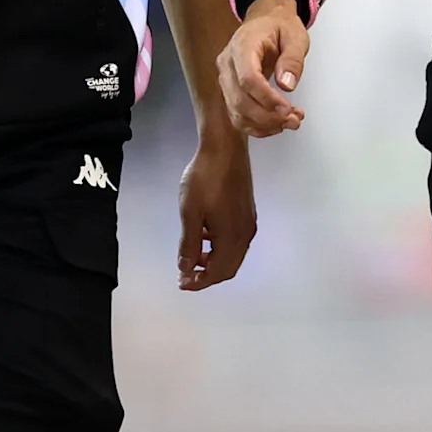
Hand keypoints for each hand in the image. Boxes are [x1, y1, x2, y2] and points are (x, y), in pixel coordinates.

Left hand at [177, 138, 255, 289]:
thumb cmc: (205, 178)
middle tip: (186, 274)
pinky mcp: (247, 212)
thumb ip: (189, 244)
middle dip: (207, 274)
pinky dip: (219, 246)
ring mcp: (248, 223)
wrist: (225, 148)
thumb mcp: (190, 212)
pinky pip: (235, 240)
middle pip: (228, 267)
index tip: (183, 282)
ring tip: (192, 254)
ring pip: (232, 254)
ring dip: (213, 260)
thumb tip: (187, 268)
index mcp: (232, 237)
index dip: (200, 282)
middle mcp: (245, 234)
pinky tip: (204, 234)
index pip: (218, 272)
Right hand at [219, 0, 310, 136]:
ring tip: (291, 122)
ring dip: (264, 125)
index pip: (247, 78)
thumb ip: (292, 59)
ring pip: (237, 112)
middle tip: (293, 120)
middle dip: (267, 117)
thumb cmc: (279, 27)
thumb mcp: (295, 36)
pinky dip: (258, 127)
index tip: (287, 109)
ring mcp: (226, 79)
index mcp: (242, 45)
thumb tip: (287, 85)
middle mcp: (228, 63)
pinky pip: (238, 117)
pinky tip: (277, 124)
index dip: (267, 98)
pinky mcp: (230, 92)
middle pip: (239, 100)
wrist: (266, 22)